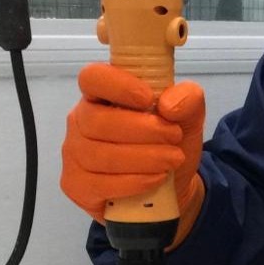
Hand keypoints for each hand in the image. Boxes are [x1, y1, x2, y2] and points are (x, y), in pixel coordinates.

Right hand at [60, 64, 204, 240]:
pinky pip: (98, 184)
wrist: (171, 186)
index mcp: (102, 94)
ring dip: (143, 158)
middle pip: (96, 121)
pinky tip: (156, 179)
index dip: (117, 86)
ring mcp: (74, 153)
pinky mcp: (76, 184)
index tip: (148, 99)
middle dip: (142, 130)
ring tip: (173, 160)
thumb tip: (169, 104)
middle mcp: (81, 120)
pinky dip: (133, 182)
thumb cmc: (169, 142)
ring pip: (98, 155)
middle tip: (174, 137)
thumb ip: (188, 99)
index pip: (92, 78)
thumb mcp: (188, 117)